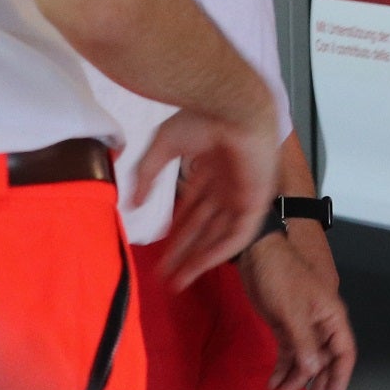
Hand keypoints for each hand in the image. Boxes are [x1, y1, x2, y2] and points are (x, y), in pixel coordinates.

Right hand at [136, 108, 278, 288]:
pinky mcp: (256, 201)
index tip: (160, 255)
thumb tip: (132, 203)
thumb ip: (148, 174)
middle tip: (165, 277)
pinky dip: (218, 252)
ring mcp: (242, 193)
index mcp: (211, 169)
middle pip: (204, 227)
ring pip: (219, 235)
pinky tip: (198, 267)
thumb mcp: (165, 145)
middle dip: (184, 252)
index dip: (177, 233)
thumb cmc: (201, 118)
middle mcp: (227, 185)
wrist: (232, 107)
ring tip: (177, 281)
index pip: (193, 209)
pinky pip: (238, 235)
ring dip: (199, 259)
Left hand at [239, 232, 356, 389]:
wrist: (258, 255)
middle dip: (315, 385)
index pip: (344, 353)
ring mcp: (302, 326)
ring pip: (305, 360)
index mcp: (332, 318)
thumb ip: (305, 343)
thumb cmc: (282, 277)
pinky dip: (281, 369)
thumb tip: (315, 370)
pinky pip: (288, 353)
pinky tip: (272, 383)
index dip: (340, 379)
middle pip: (325, 362)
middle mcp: (321, 325)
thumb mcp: (293, 311)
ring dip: (294, 380)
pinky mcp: (285, 326)